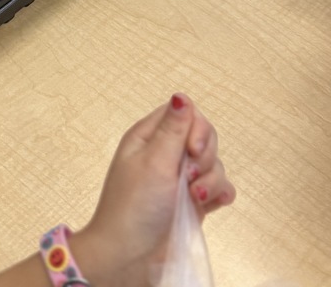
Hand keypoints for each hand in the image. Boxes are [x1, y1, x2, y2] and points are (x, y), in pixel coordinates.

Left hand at [71, 94, 234, 286]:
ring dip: (210, 180)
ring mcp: (181, 178)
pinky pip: (220, 187)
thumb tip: (181, 95)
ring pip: (213, 163)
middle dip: (204, 156)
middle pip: (203, 136)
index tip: (192, 150)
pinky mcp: (194, 201)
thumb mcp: (154, 163)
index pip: (183, 113)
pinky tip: (209, 204)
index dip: (195, 128)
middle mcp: (165, 153)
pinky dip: (219, 194)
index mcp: (149, 137)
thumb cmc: (134, 206)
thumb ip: (173, 130)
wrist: (131, 257)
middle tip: (188, 177)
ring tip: (194, 197)